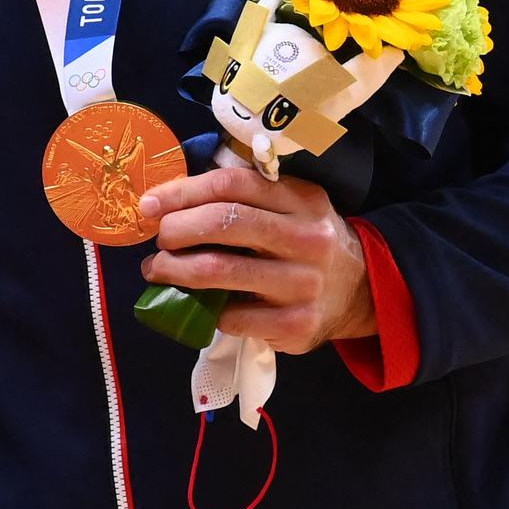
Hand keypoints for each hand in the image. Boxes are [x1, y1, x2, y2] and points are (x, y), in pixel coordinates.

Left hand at [137, 164, 372, 352]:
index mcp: (301, 199)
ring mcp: (304, 283)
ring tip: (158, 270)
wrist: (359, 292)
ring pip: (220, 270)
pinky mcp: (297, 324)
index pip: (231, 184)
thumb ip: (242, 199)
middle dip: (176, 230)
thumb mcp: (289, 208)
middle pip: (224, 222)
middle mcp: (307, 238)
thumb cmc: (303, 243)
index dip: (182, 192)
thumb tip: (167, 203)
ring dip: (174, 270)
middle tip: (159, 240)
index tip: (149, 206)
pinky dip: (205, 310)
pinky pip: (231, 316)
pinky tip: (198, 304)